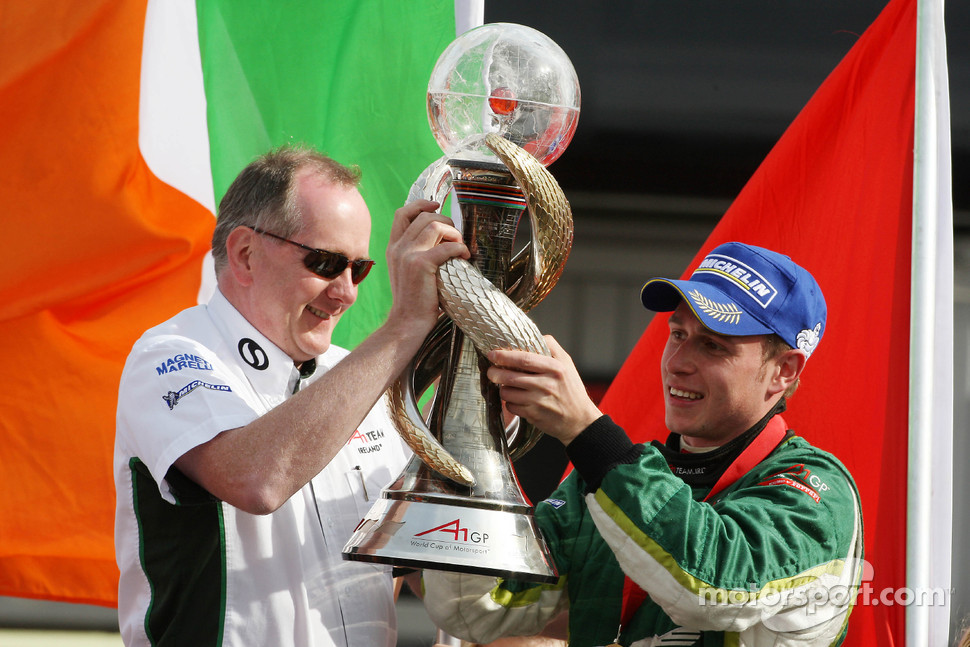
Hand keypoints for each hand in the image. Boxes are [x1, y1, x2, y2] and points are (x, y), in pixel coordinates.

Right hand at [385, 199, 468, 333]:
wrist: (407, 322)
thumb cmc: (416, 299)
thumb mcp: (409, 271)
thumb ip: (417, 252)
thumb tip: (441, 238)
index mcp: (394, 247)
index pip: (403, 213)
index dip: (421, 204)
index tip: (437, 205)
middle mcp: (398, 247)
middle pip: (425, 216)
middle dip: (447, 222)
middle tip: (457, 238)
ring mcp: (407, 254)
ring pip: (436, 225)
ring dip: (454, 233)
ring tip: (460, 248)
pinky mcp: (420, 264)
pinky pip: (447, 246)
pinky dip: (460, 249)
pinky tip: (464, 258)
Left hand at [486, 336, 601, 445]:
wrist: (579, 420)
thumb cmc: (571, 389)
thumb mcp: (567, 363)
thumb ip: (552, 347)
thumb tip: (534, 336)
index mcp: (555, 368)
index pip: (524, 359)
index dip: (505, 356)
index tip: (492, 354)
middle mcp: (546, 385)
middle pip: (511, 377)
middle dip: (495, 373)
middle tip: (491, 371)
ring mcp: (539, 401)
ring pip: (508, 393)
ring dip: (503, 389)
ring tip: (508, 386)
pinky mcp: (533, 415)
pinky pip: (511, 406)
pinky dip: (510, 403)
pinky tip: (517, 400)